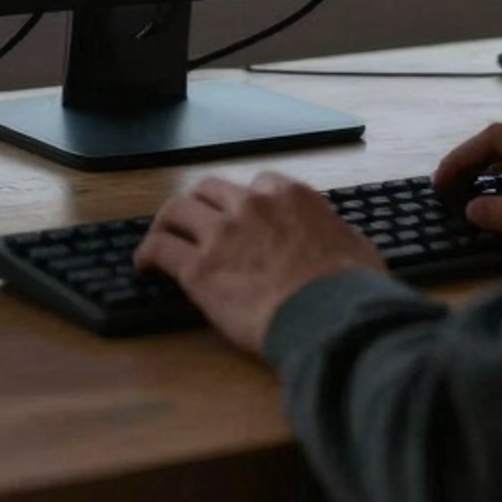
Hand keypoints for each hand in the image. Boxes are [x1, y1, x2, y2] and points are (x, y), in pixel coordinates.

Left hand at [134, 172, 385, 353]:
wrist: (329, 317)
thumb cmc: (351, 288)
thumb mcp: (357, 246)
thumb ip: (339, 234)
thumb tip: (343, 240)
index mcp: (289, 196)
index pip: (258, 184)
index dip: (248, 201)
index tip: (243, 216)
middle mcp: (251, 204)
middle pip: (210, 189)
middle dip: (201, 203)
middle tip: (195, 221)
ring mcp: (222, 233)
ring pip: (177, 210)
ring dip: (168, 222)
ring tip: (160, 237)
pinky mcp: (199, 268)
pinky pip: (161, 249)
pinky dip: (148, 254)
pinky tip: (144, 266)